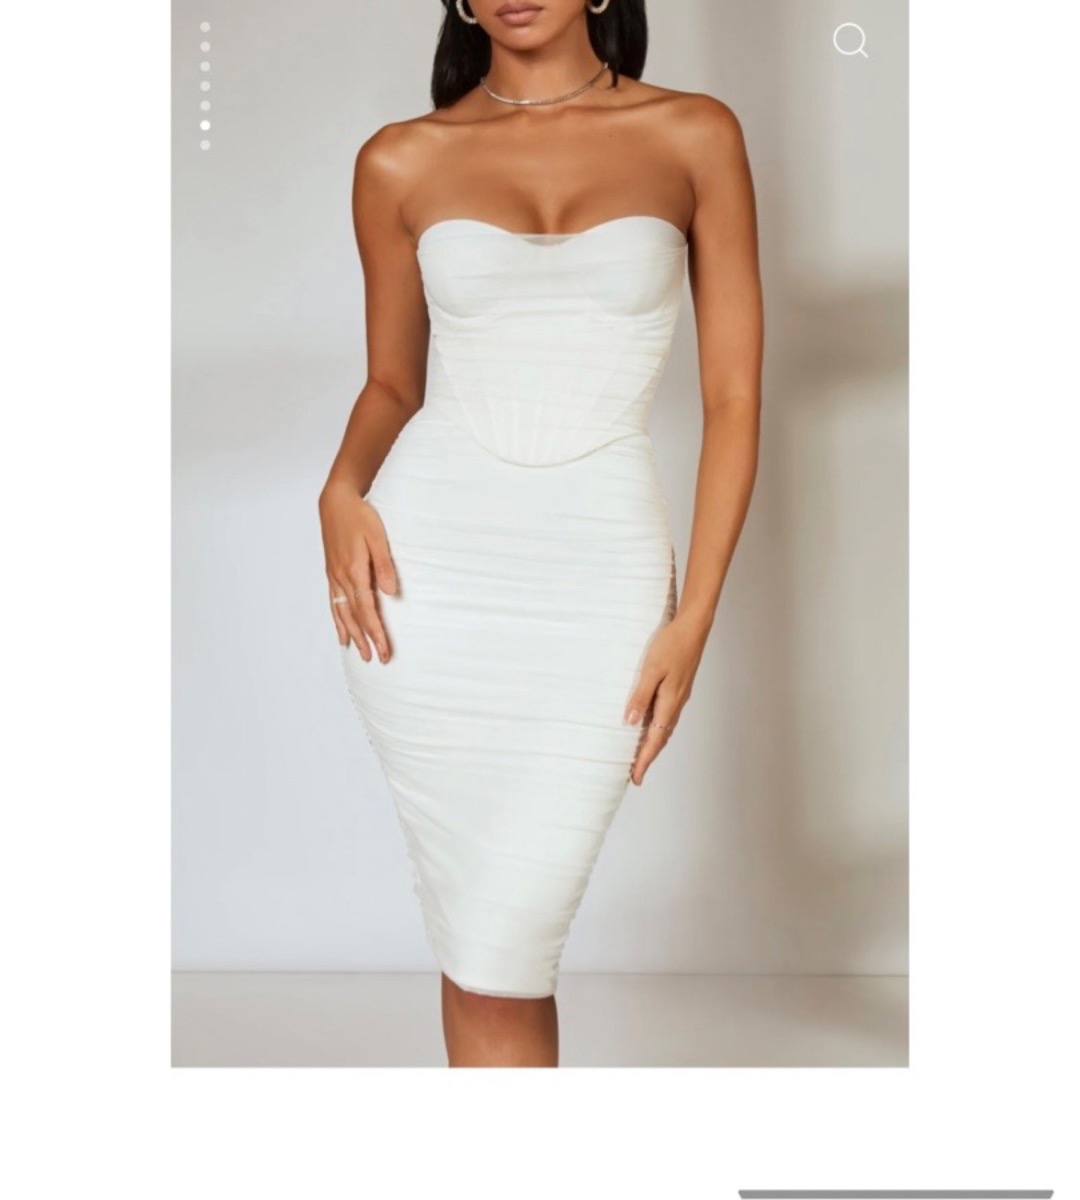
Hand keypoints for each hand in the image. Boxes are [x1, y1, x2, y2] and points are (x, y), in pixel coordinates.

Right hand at [319, 481, 398, 661]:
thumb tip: (390, 592)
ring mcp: (334, 577)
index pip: (367, 610)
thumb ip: (384, 565)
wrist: (335, 502)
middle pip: (354, 617)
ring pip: (342, 613)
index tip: (384, 649)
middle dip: (366, 640)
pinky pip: (333, 604)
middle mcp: (341, 578)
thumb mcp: (377, 537)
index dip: (376, 632)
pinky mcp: (331, 574)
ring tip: (362, 653)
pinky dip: (338, 622)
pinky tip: (342, 635)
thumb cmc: (360, 517)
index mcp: (355, 571)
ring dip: (352, 635)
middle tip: (377, 659)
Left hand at [624, 615, 706, 785]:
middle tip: (635, 773)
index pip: (655, 740)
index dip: (644, 760)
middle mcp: (676, 703)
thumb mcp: (651, 670)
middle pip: (661, 738)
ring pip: (664, 727)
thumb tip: (629, 722)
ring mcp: (679, 696)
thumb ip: (640, 696)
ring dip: (653, 743)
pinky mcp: (679, 687)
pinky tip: (649, 725)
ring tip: (640, 755)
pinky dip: (657, 728)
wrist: (694, 627)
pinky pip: (666, 715)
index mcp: (670, 702)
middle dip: (648, 757)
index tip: (635, 778)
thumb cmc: (671, 645)